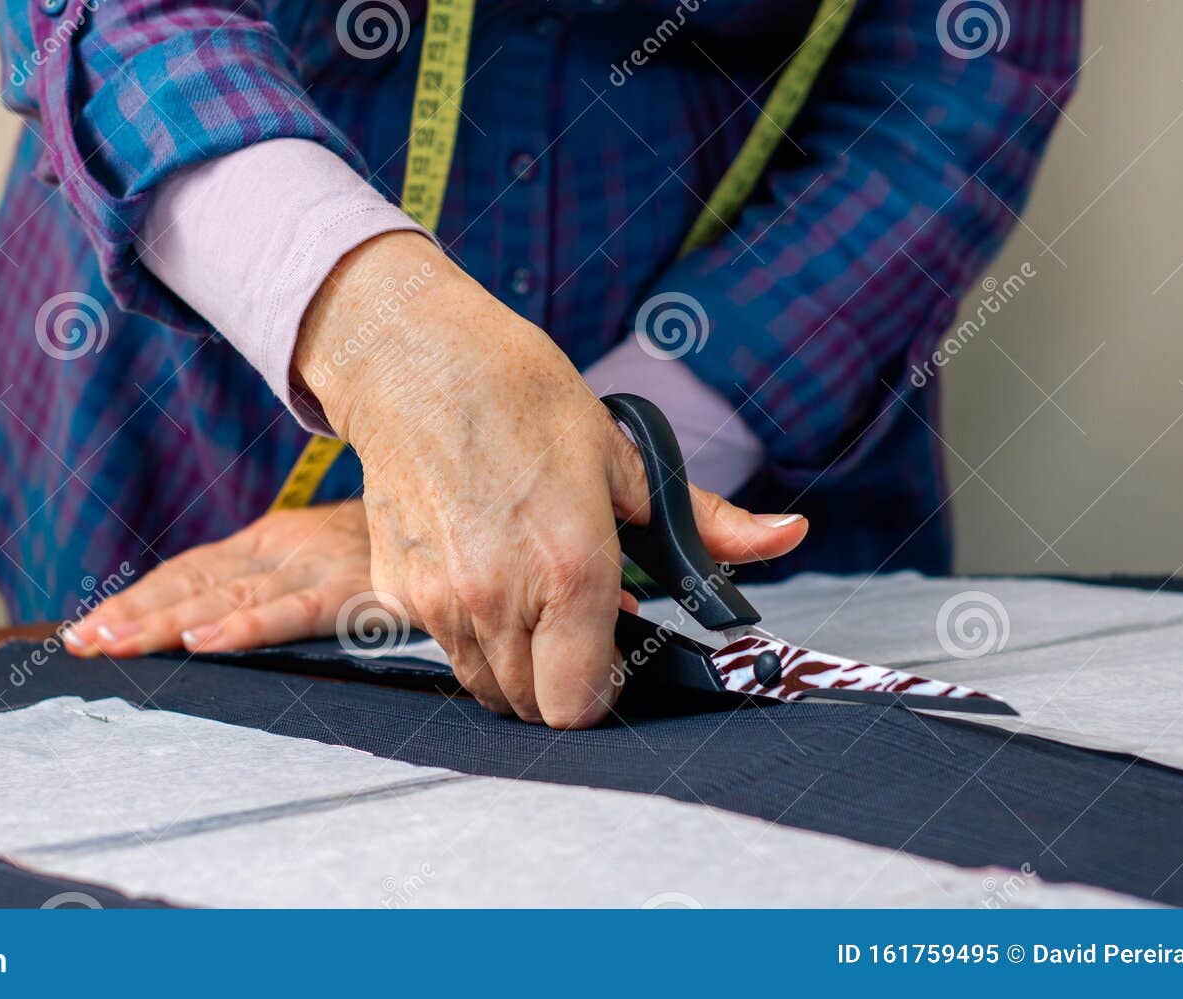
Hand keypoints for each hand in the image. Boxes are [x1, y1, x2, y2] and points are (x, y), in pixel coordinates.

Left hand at [61, 500, 371, 657]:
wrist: (460, 518)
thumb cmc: (392, 550)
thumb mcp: (327, 555)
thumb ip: (279, 582)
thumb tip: (217, 618)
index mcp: (270, 542)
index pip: (188, 572)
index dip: (135, 599)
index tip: (85, 628)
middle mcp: (283, 550)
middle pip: (194, 585)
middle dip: (133, 615)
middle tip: (80, 644)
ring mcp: (315, 568)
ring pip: (228, 599)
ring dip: (167, 625)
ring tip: (116, 646)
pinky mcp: (352, 593)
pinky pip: (291, 614)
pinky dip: (245, 629)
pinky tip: (204, 645)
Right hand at [296, 232, 808, 727]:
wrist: (417, 359)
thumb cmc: (520, 397)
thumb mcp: (629, 457)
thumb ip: (705, 523)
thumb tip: (788, 536)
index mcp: (570, 569)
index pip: (578, 707)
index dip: (603, 694)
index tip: (613, 662)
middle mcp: (497, 598)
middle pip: (534, 707)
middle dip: (562, 680)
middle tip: (577, 624)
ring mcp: (439, 600)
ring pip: (486, 686)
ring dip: (515, 663)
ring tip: (533, 598)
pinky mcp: (395, 591)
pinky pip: (444, 646)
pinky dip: (469, 632)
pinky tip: (486, 574)